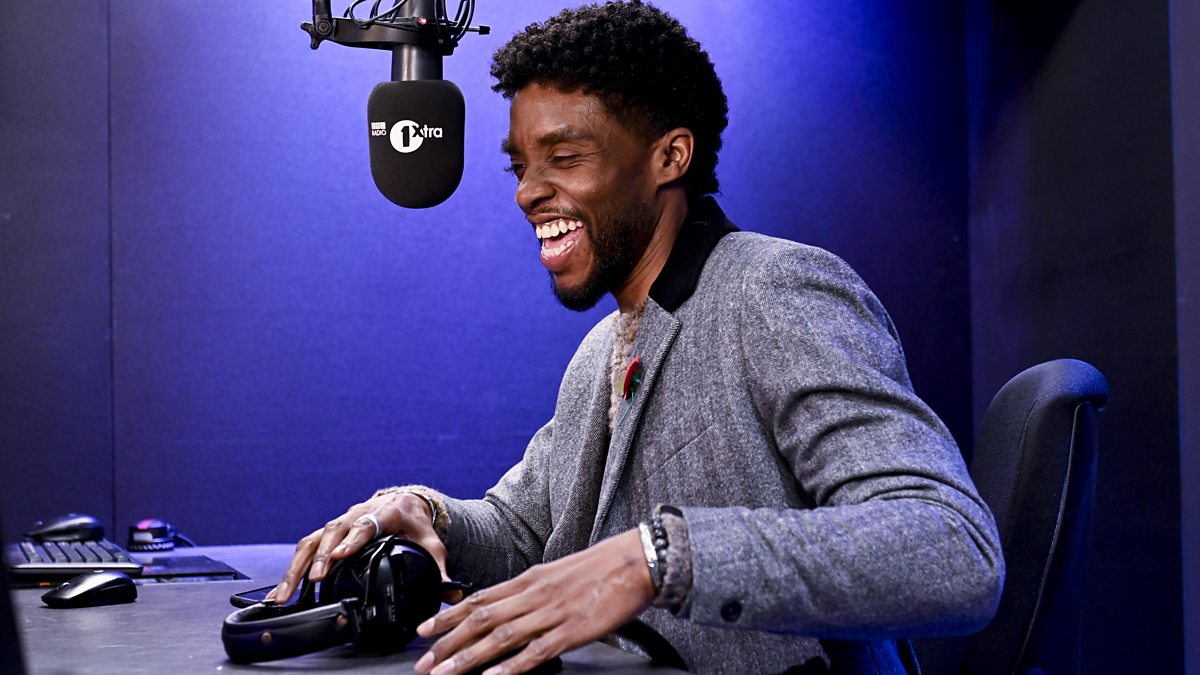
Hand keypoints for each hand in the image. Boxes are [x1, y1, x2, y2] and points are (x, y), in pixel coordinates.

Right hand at [267, 491, 454, 603]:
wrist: (407, 504)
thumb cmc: (417, 525)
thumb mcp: (432, 543)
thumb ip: (439, 566)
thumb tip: (452, 590)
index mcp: (385, 513)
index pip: (366, 524)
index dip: (352, 539)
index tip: (340, 555)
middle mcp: (358, 514)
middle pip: (333, 532)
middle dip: (319, 558)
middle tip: (312, 580)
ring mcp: (341, 522)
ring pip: (313, 540)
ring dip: (297, 567)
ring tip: (285, 594)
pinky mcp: (330, 532)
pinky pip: (307, 547)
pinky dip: (293, 568)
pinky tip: (282, 590)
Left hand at [412, 529, 654, 674]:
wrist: (637, 562)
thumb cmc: (601, 569)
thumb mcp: (557, 574)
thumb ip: (531, 591)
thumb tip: (507, 606)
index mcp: (529, 579)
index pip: (478, 598)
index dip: (447, 616)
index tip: (423, 630)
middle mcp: (534, 594)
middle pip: (481, 619)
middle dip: (447, 642)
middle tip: (424, 663)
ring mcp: (552, 613)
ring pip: (500, 637)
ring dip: (468, 657)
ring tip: (445, 673)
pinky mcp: (572, 631)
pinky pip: (537, 651)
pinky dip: (512, 666)